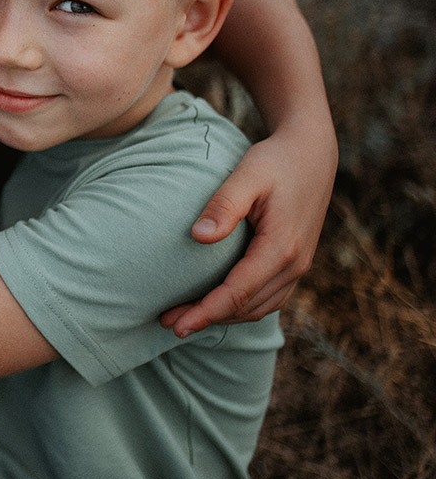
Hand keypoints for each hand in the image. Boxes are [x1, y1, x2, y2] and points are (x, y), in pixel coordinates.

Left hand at [160, 116, 337, 336]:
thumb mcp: (247, 174)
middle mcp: (295, 264)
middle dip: (207, 319)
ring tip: (185, 318)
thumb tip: (197, 237)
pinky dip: (241, 308)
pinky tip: (215, 305)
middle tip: (168, 323)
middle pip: (246, 307)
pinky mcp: (295, 263)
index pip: (238, 293)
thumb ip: (224, 204)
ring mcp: (298, 266)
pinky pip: (268, 298)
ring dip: (223, 317)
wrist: (311, 154)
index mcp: (281, 247)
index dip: (205, 312)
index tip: (176, 324)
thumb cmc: (275, 161)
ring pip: (259, 308)